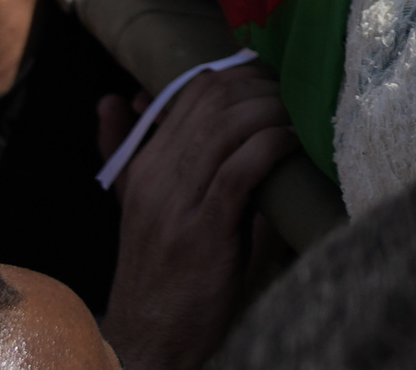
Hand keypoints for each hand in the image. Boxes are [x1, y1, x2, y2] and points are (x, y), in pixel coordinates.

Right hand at [97, 69, 295, 369]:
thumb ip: (128, 149)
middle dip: (261, 87)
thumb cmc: (159, 270)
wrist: (148, 339)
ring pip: (227, 127)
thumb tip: (118, 96)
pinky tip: (291, 143)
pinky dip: (270, 146)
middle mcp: (156, 177)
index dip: (240, 75)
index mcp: (145, 165)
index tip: (273, 79)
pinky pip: (239, 171)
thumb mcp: (139, 206)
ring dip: (272, 112)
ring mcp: (177, 204)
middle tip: (294, 92)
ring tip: (298, 115)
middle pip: (212, 100)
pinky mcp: (203, 233)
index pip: (192, 91)